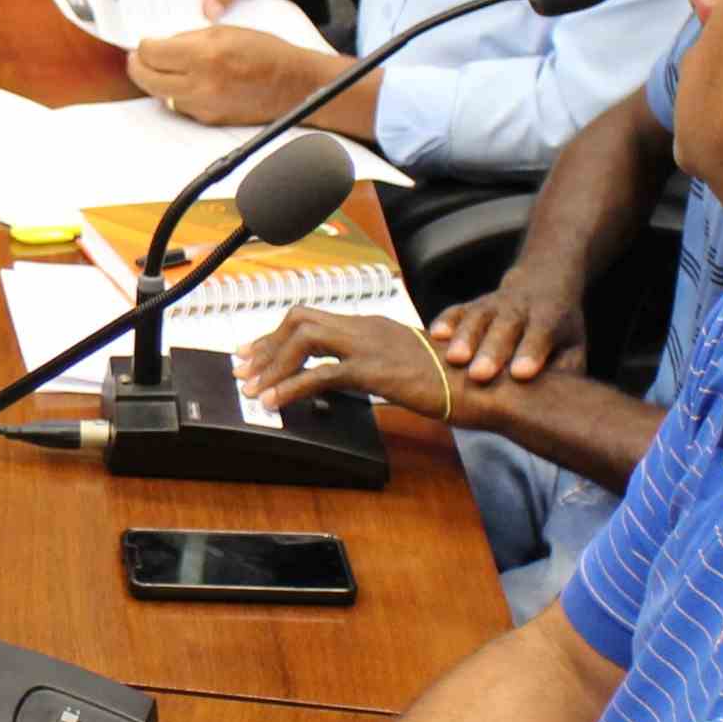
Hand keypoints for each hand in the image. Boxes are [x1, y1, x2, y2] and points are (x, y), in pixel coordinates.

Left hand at [127, 24, 334, 126]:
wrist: (294, 84)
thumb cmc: (266, 53)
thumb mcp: (226, 31)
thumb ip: (190, 38)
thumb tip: (161, 44)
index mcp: (203, 55)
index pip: (150, 52)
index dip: (143, 46)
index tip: (145, 43)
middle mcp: (200, 84)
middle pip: (146, 78)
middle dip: (138, 66)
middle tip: (139, 58)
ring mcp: (203, 106)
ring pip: (160, 95)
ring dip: (157, 81)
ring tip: (164, 68)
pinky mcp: (209, 119)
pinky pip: (180, 106)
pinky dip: (177, 93)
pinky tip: (187, 82)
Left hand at [237, 306, 448, 418]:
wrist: (479, 382)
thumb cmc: (447, 378)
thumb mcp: (401, 366)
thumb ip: (370, 366)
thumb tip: (342, 379)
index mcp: (368, 325)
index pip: (311, 319)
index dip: (277, 336)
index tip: (255, 355)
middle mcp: (364, 327)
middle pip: (299, 320)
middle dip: (266, 344)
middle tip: (244, 369)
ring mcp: (368, 345)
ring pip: (304, 338)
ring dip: (272, 364)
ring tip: (253, 388)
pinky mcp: (373, 369)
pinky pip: (321, 374)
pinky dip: (291, 387)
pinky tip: (275, 402)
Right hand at [431, 272, 588, 383]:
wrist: (542, 284)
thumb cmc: (558, 330)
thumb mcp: (573, 346)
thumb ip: (565, 370)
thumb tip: (552, 398)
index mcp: (550, 318)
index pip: (541, 333)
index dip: (531, 352)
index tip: (520, 374)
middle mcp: (520, 308)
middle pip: (505, 327)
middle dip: (491, 350)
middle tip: (479, 375)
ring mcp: (494, 303)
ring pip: (478, 317)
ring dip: (464, 337)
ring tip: (453, 359)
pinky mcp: (471, 304)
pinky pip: (456, 310)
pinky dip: (445, 321)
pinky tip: (434, 335)